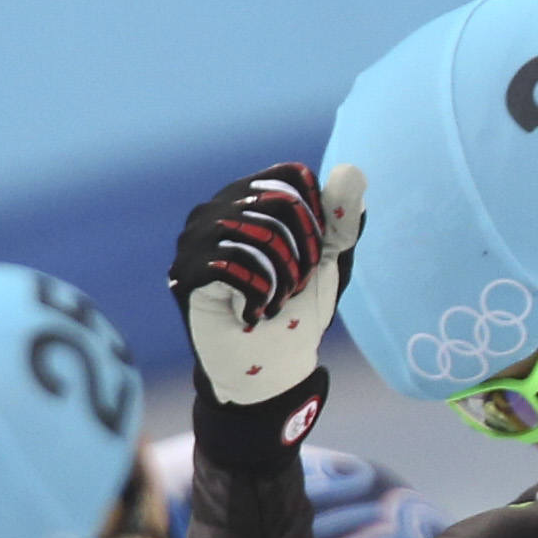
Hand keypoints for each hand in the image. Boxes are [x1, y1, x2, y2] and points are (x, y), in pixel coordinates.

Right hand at [168, 161, 364, 406]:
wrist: (273, 365)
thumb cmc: (298, 310)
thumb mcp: (328, 261)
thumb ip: (339, 220)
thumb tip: (351, 171)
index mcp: (245, 198)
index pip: (289, 177)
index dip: (316, 217)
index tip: (316, 256)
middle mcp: (213, 210)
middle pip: (276, 202)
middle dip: (302, 251)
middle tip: (296, 285)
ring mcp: (193, 241)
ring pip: (255, 232)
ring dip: (282, 276)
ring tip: (277, 301)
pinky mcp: (185, 275)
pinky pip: (231, 264)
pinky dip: (259, 293)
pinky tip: (255, 314)